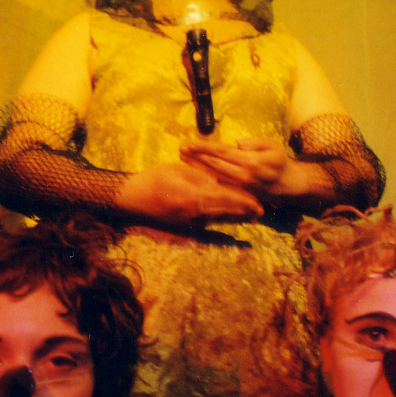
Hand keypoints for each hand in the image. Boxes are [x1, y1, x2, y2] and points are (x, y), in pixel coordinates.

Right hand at [116, 161, 263, 224]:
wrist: (134, 199)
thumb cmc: (155, 180)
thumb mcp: (180, 172)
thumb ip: (200, 178)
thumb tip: (218, 183)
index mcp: (197, 198)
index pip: (227, 200)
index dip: (244, 202)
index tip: (258, 203)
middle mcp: (197, 214)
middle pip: (227, 214)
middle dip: (244, 213)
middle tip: (260, 212)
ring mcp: (192, 222)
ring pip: (220, 220)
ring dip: (236, 218)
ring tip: (251, 216)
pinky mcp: (187, 224)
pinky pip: (209, 223)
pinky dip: (222, 220)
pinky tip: (230, 219)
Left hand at [180, 136, 305, 201]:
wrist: (287, 184)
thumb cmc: (279, 161)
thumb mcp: (272, 145)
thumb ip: (255, 143)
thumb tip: (237, 145)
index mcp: (250, 162)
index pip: (222, 153)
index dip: (204, 148)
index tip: (190, 143)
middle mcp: (242, 176)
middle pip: (213, 165)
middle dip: (195, 157)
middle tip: (180, 149)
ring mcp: (239, 186)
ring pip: (213, 176)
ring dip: (197, 167)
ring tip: (183, 159)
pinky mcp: (237, 193)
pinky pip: (218, 185)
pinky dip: (205, 178)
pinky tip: (195, 172)